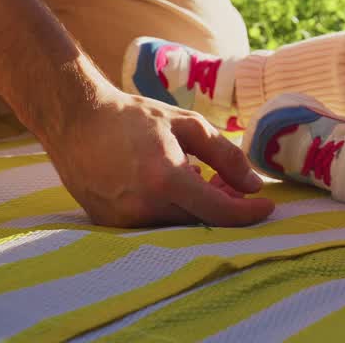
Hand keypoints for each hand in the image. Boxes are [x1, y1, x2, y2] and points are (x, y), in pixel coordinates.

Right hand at [40, 87, 274, 227]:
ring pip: (177, 225)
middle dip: (225, 207)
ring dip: (198, 208)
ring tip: (201, 178)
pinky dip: (171, 210)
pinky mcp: (108, 224)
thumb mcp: (188, 126)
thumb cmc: (135, 118)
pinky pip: (153, 224)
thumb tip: (254, 186)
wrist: (75, 120)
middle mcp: (142, 206)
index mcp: (165, 179)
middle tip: (235, 186)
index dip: (248, 213)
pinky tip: (172, 185)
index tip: (268, 206)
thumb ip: (226, 156)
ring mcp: (122, 219)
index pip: (218, 212)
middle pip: (200, 222)